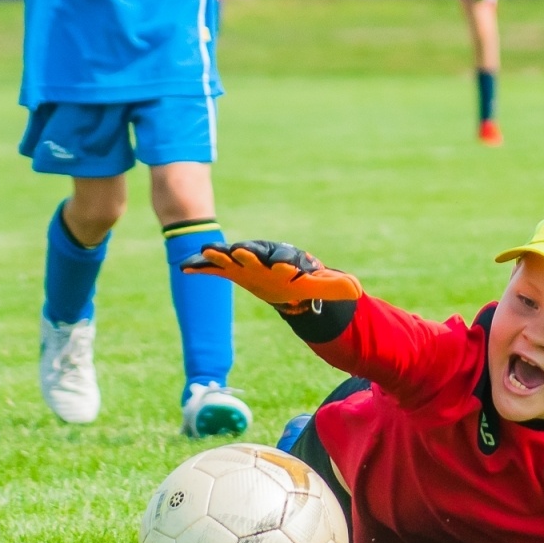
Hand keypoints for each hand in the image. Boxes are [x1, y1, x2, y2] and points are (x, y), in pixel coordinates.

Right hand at [180, 240, 361, 313]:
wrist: (283, 280)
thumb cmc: (301, 280)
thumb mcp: (319, 284)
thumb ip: (335, 286)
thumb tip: (358, 292)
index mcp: (285, 259)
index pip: (284, 258)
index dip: (282, 262)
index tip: (282, 266)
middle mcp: (263, 257)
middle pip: (254, 252)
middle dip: (246, 253)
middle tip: (238, 251)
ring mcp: (245, 262)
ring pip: (230, 256)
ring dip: (219, 255)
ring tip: (205, 253)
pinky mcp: (231, 270)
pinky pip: (215, 268)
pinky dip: (201, 267)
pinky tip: (185, 268)